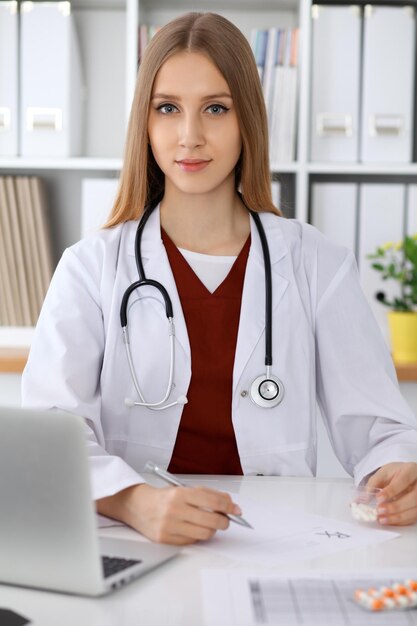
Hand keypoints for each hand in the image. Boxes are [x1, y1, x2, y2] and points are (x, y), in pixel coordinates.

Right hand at [102, 483, 241, 544]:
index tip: (236, 509)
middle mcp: (175, 510)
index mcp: (181, 493)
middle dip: (224, 521)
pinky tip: (193, 529)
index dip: (229, 506)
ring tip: (209, 524)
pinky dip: (197, 536)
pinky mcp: (166, 540)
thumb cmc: (165, 497)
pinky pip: (192, 542)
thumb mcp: (185, 489)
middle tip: (226, 520)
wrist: (138, 506)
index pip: (213, 502)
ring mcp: (170, 526)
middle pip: (212, 521)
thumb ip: (208, 495)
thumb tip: (230, 504)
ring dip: (212, 530)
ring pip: (204, 534)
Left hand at [366, 462, 416, 525]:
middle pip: (413, 497)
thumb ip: (372, 484)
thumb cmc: (395, 473)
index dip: (392, 490)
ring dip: (398, 517)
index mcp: (411, 470)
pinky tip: (389, 521)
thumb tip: (361, 499)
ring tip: (382, 519)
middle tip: (379, 510)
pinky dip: (400, 521)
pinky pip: (413, 517)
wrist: (406, 475)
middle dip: (396, 506)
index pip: (404, 480)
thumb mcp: (383, 473)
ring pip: (415, 510)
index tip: (379, 498)